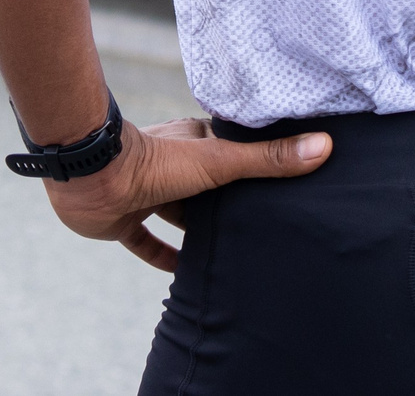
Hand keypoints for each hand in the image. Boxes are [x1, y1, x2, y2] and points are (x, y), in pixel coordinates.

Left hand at [42, 116, 331, 270]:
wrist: (91, 177)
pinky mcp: (122, 220)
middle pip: (205, 186)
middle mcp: (170, 165)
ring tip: (230, 253)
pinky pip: (144, 242)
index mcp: (193, 143)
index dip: (252, 163)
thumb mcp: (219, 160)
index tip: (281, 182)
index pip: (229, 150)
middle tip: (259, 226)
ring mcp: (145, 193)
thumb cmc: (154, 160)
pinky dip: (161, 256)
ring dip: (196, 231)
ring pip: (177, 213)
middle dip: (226, 204)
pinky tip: (179, 272)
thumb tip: (323, 146)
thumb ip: (267, 159)